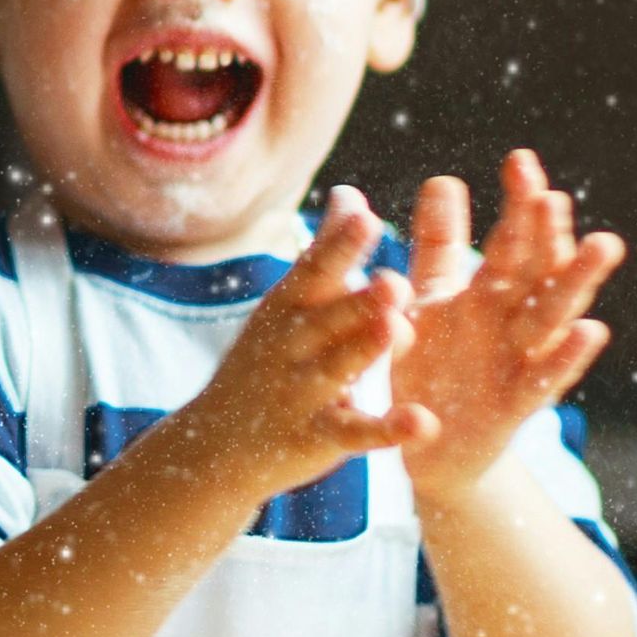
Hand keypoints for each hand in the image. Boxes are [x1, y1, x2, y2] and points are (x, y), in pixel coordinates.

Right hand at [160, 187, 434, 500]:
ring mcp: (301, 393)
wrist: (214, 444)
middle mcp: (290, 346)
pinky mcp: (317, 437)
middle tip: (394, 280)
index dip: (339, 246)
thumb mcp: (288, 304)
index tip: (365, 217)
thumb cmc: (266, 360)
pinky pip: (355, 433)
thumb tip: (349, 192)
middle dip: (358, 300)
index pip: (314, 270)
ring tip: (395, 331)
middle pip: (327, 319)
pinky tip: (421, 423)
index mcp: (287, 307)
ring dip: (364, 351)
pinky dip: (387, 431)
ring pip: (337, 369)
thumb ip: (326, 251)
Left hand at [393, 150, 622, 503]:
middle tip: (553, 194)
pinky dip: (568, 357)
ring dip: (578, 282)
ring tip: (605, 243)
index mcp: (490, 294)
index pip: (512, 241)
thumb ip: (438, 246)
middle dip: (547, 234)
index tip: (521, 161)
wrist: (430, 447)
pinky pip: (544, 379)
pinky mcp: (516, 407)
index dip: (519, 205)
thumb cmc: (435, 366)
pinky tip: (592, 329)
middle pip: (538, 271)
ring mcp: (520, 362)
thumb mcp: (428, 301)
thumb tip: (445, 178)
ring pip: (554, 317)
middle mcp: (513, 322)